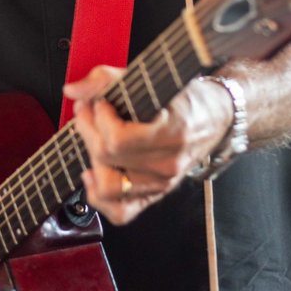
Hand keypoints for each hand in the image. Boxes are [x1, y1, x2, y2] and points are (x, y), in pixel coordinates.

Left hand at [65, 65, 234, 225]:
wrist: (216, 117)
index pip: (118, 139)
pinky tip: (94, 173)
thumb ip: (110, 79)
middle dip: (89, 129)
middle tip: (89, 111)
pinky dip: (99, 196)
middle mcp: (168, 164)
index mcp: (173, 133)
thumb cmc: (189, 98)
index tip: (101, 102)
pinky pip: (120, 212)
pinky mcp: (155, 194)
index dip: (99, 118)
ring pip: (108, 186)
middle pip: (108, 157)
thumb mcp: (157, 78)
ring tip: (93, 139)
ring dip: (92, 159)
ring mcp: (162, 183)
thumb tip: (74, 89)